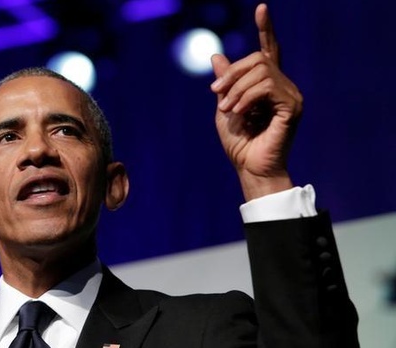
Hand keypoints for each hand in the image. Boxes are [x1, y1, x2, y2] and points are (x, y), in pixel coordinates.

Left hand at [210, 3, 302, 200]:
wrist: (249, 168)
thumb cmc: (239, 144)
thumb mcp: (224, 108)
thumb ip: (225, 84)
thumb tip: (217, 55)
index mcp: (267, 86)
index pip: (268, 51)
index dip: (265, 29)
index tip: (261, 8)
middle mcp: (283, 86)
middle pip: (258, 59)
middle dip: (232, 74)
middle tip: (216, 94)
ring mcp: (291, 95)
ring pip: (261, 71)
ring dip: (237, 89)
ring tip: (228, 109)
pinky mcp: (293, 106)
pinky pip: (267, 87)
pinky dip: (246, 97)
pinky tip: (238, 112)